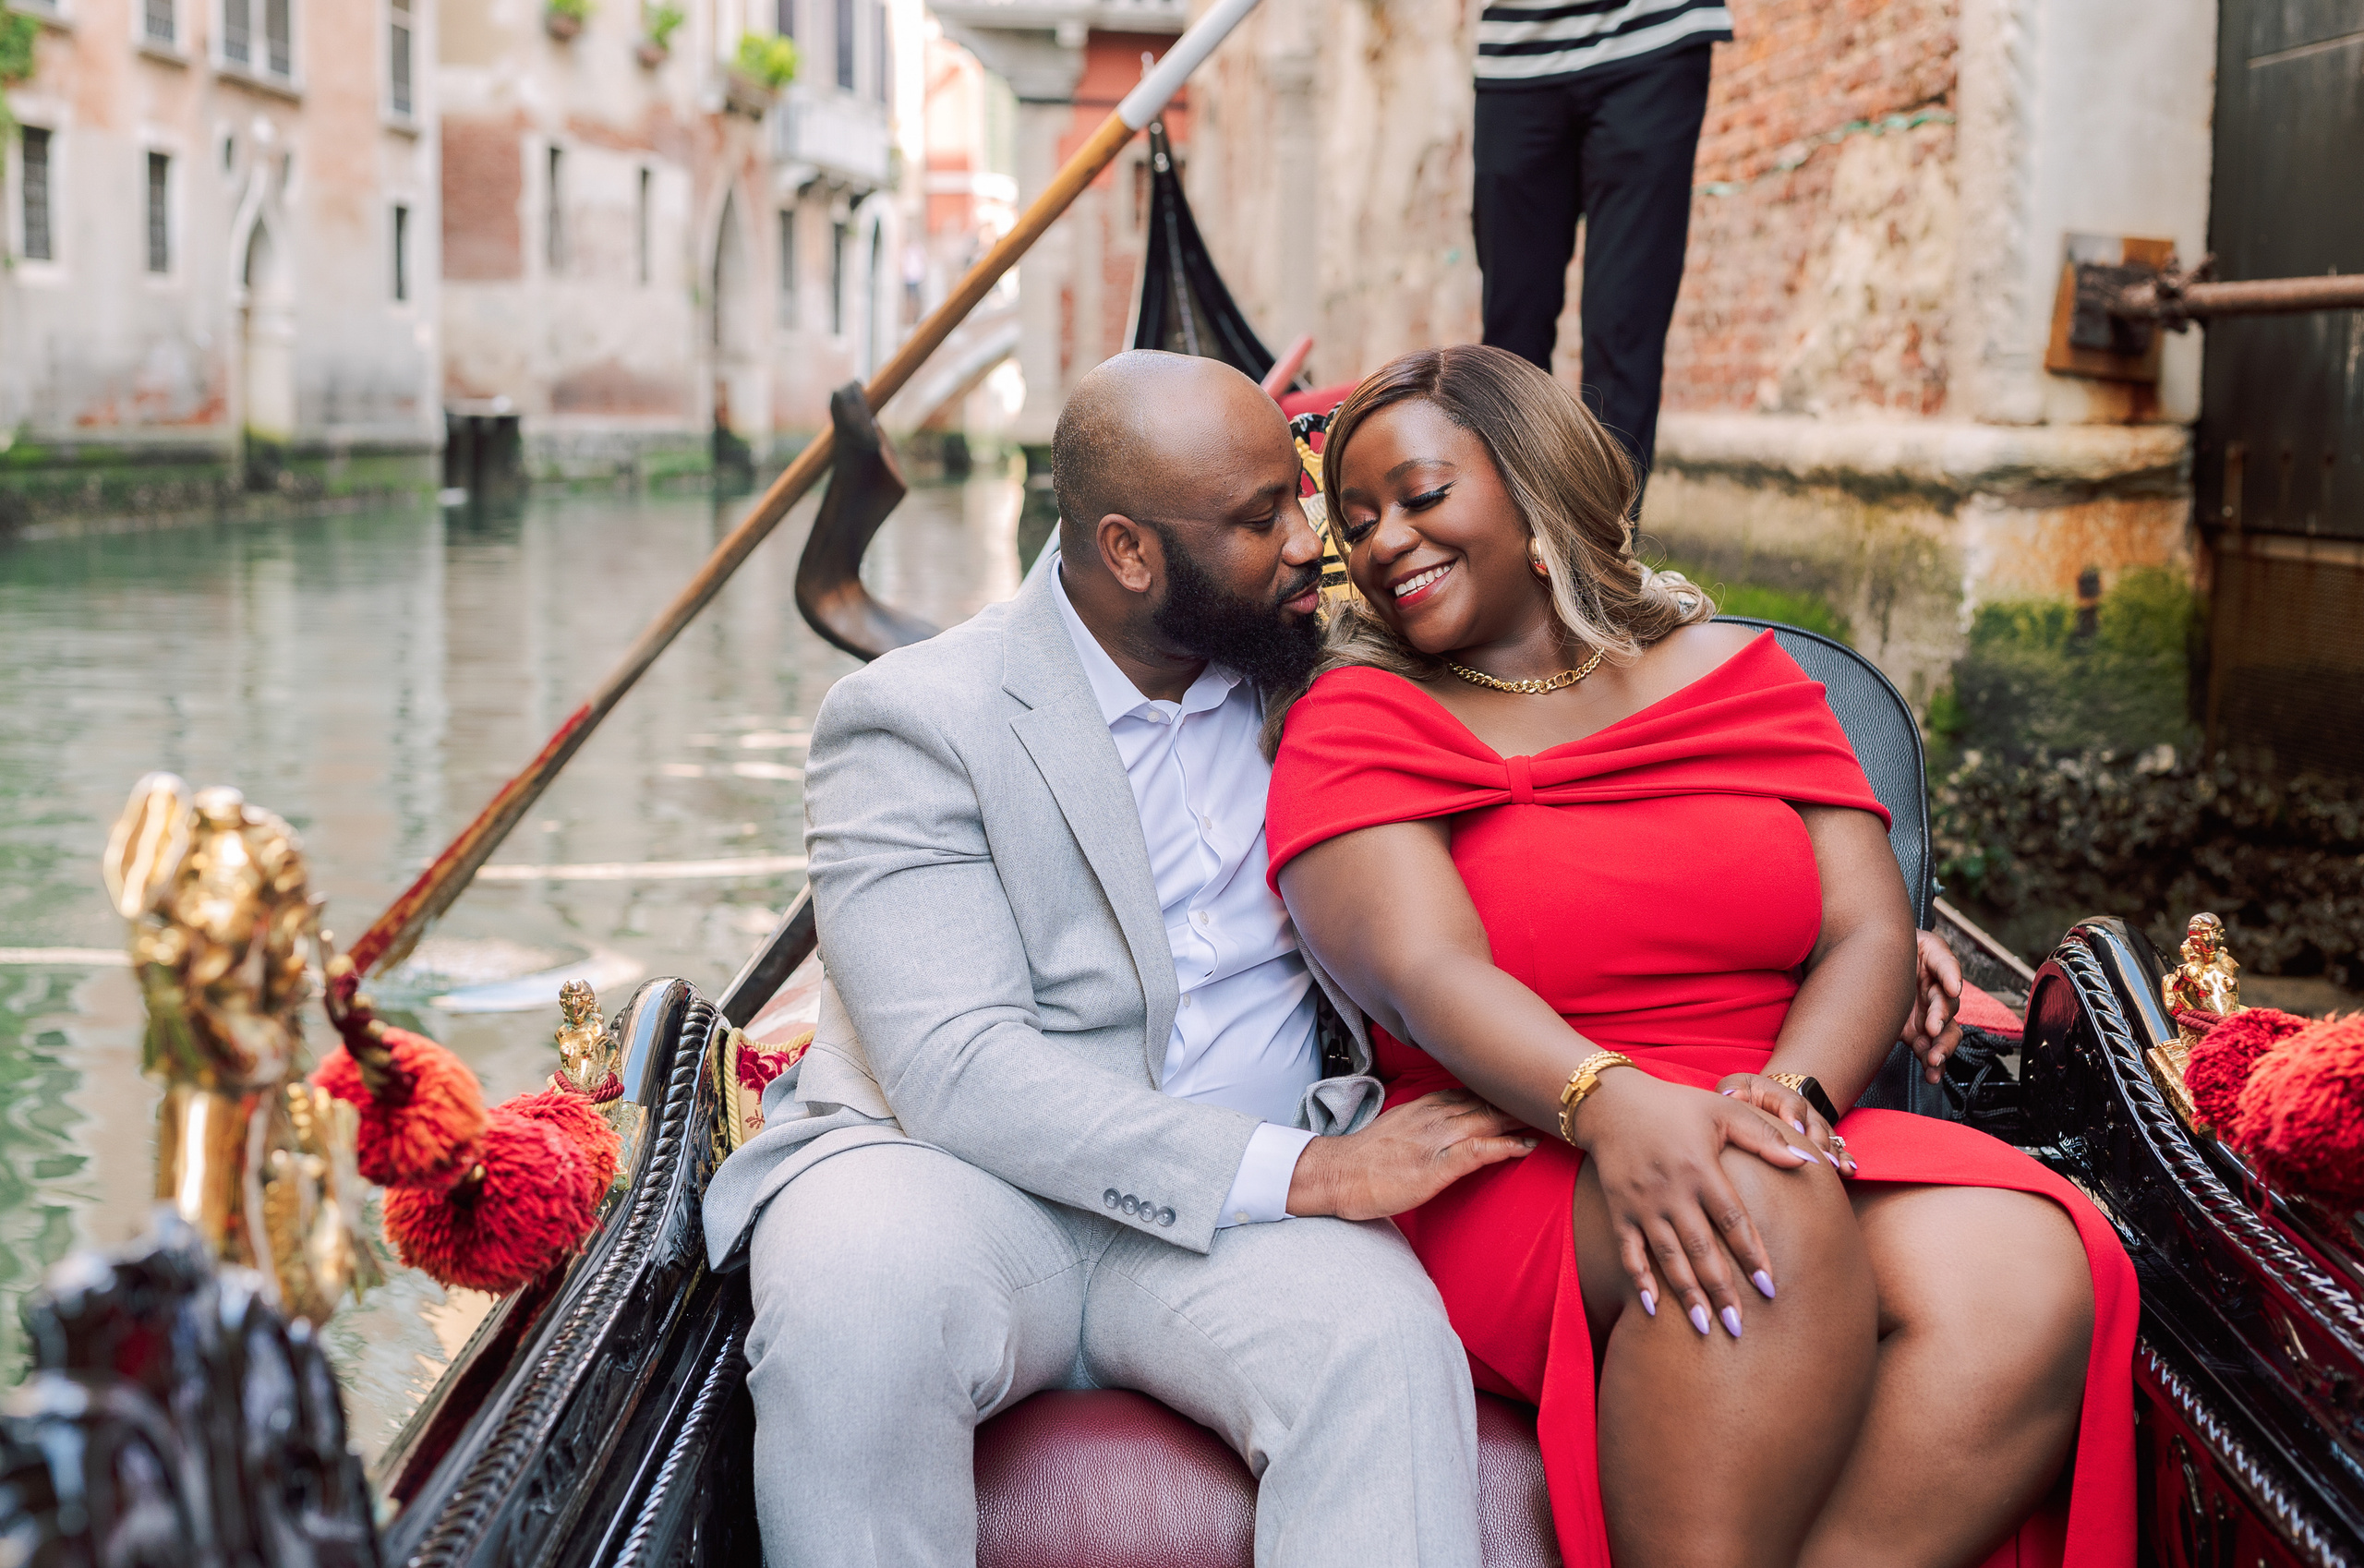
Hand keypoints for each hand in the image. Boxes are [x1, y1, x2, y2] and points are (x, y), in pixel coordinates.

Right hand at [1286, 1089, 1534, 1220]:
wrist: (1335, 1174)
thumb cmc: (1364, 1158)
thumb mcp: (1399, 1127)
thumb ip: (1427, 1121)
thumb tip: (1451, 1122)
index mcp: (1426, 1106)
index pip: (1474, 1090)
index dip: (1505, 1089)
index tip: (1532, 1085)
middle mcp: (1435, 1116)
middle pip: (1489, 1101)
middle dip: (1522, 1099)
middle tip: (1555, 1096)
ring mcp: (1436, 1140)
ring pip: (1488, 1120)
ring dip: (1522, 1118)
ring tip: (1555, 1118)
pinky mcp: (1435, 1166)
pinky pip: (1477, 1152)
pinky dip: (1504, 1147)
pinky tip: (1525, 1147)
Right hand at [1567, 1069, 1821, 1337]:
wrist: (1611, 1103)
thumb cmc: (1676, 1106)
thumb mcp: (1723, 1109)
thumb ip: (1764, 1137)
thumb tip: (1807, 1161)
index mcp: (1701, 1169)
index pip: (1732, 1221)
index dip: (1751, 1255)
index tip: (1770, 1287)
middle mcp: (1672, 1192)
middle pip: (1701, 1249)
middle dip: (1720, 1289)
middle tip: (1739, 1327)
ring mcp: (1643, 1204)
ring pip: (1668, 1257)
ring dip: (1686, 1293)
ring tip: (1704, 1328)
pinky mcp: (1620, 1211)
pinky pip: (1629, 1252)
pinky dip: (1639, 1280)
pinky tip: (1653, 1308)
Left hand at [1718, 1073, 1855, 1174]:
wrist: (1763, 1102)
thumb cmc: (1746, 1097)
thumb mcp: (1737, 1087)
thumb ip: (1734, 1090)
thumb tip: (1735, 1096)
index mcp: (1781, 1094)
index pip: (1790, 1103)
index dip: (1793, 1115)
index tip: (1794, 1129)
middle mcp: (1803, 1110)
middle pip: (1814, 1124)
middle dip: (1817, 1141)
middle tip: (1819, 1157)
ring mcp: (1814, 1127)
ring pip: (1829, 1138)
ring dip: (1834, 1153)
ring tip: (1839, 1168)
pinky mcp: (1821, 1142)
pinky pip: (1837, 1150)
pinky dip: (1845, 1160)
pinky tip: (1850, 1170)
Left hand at [1905, 929, 1963, 1083]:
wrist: (1871, 961)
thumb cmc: (1896, 949)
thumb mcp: (1919, 943)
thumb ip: (1939, 959)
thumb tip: (1954, 982)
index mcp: (1937, 972)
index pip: (1947, 975)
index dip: (1950, 979)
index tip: (1951, 988)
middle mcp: (1935, 996)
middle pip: (1948, 1012)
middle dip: (1943, 1020)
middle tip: (1933, 1029)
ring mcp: (1927, 1017)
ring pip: (1944, 1036)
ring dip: (1941, 1049)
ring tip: (1934, 1060)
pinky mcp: (1916, 1034)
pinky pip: (1929, 1051)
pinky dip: (1931, 1064)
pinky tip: (1931, 1072)